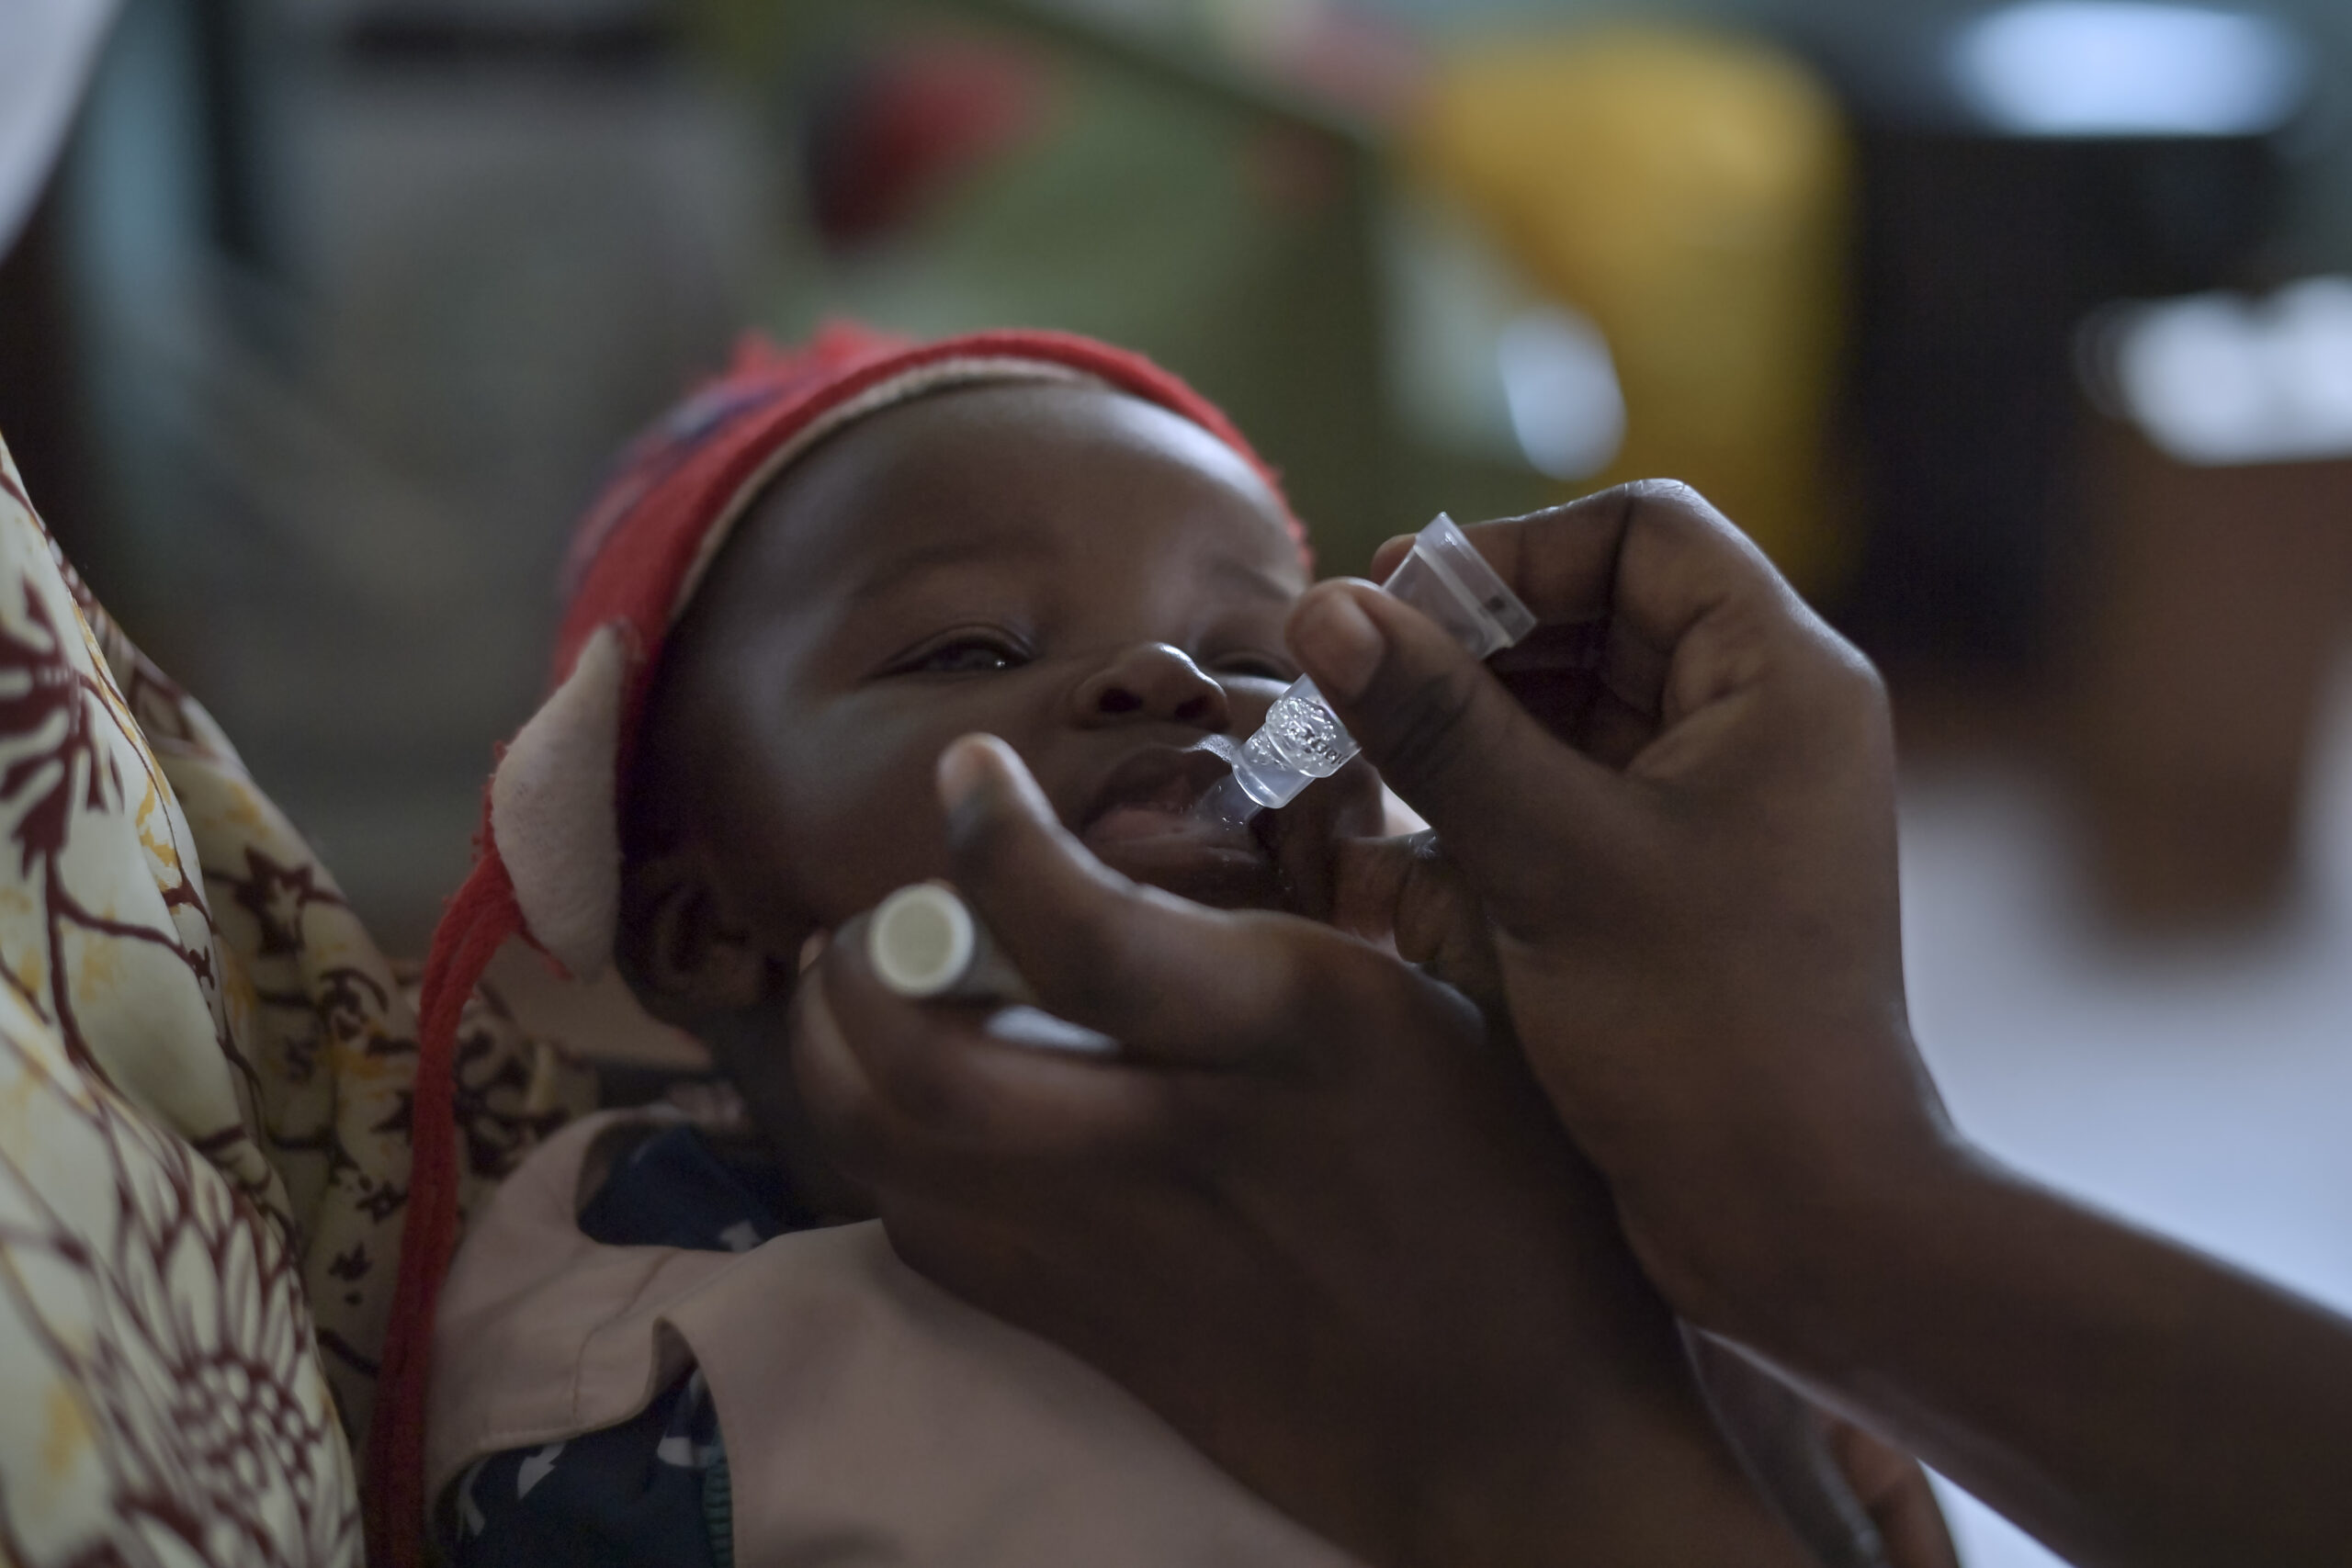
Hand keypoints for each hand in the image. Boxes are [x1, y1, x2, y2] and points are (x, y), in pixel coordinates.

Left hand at [793, 735, 1812, 1567]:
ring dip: (836, 1053)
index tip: (968, 772)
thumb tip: (1146, 850)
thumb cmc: (1516, 1192)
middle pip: (928, 1061)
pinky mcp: (1085, 1329)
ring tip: (864, 993)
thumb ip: (1289, 934)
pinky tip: (918, 1110)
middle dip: (863, 967)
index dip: (993, 839)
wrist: (1518, 1433)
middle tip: (886, 919)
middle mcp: (1173, 1139)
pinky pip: (922, 1230)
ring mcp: (1111, 1248)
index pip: (1082, 928)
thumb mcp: (1449, 1008)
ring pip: (890, 1149)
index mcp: (1290, 1029)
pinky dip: (882, 1151)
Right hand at [1288, 482, 2351, 1567]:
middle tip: (1359, 687)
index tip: (1399, 611)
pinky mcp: (1678, 877)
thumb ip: (1436, 725)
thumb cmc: (1706, 1037)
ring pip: (1572, 705)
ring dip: (1469, 724)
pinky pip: (1572, 790)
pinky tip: (1415, 847)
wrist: (1799, 1223)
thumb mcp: (1551, 860)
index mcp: (1780, 679)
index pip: (1641, 532)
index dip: (1511, 553)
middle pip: (1596, 612)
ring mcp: (1721, 803)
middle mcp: (1762, 721)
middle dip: (1472, 643)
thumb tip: (1324, 609)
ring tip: (1372, 768)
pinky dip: (1491, 800)